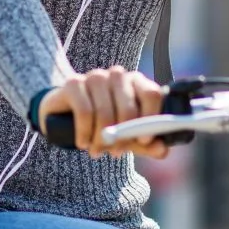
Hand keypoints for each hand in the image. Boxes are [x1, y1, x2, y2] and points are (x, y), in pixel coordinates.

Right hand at [36, 67, 169, 159]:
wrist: (66, 117)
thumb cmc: (104, 124)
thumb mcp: (127, 137)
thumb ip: (145, 144)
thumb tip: (162, 150)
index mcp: (136, 83)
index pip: (151, 94)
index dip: (150, 119)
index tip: (143, 140)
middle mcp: (117, 75)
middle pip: (128, 107)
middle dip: (122, 137)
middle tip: (116, 153)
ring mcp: (95, 77)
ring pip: (105, 112)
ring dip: (101, 138)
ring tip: (97, 151)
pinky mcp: (74, 83)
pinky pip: (84, 111)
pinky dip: (85, 132)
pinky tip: (83, 143)